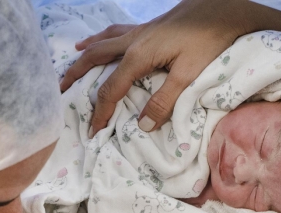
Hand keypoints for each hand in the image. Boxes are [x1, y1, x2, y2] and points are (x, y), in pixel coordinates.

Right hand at [60, 0, 251, 133]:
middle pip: (93, 60)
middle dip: (75, 77)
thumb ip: (164, 101)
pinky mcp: (146, 28)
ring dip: (82, 57)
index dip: (100, 113)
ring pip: (100, 44)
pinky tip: (94, 40)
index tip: (92, 132)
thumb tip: (142, 126)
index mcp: (138, 57)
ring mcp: (137, 32)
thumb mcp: (188, 74)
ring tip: (69, 68)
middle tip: (59, 91)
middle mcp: (131, 43)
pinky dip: (98, 39)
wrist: (221, 6)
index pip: (109, 91)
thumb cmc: (209, 39)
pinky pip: (112, 34)